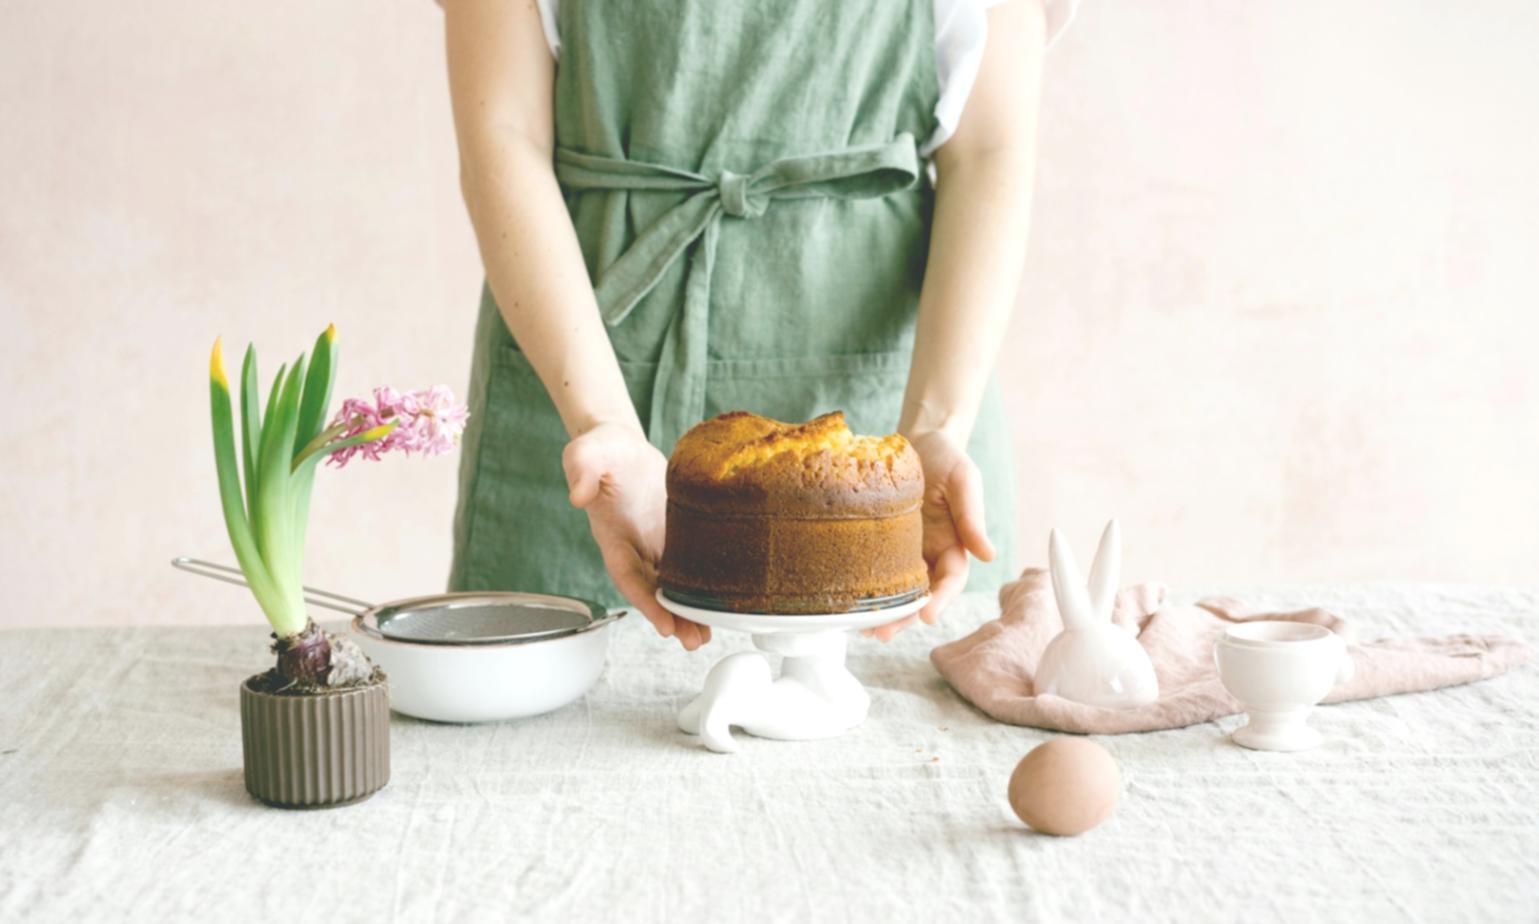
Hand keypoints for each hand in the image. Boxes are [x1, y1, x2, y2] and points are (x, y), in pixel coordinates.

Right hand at [563, 422, 710, 649]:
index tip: (663, 625)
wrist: (623, 446)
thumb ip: (580, 468)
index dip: (645, 601)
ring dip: (686, 613)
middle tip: (693, 641)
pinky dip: (700, 589)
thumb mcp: (588, 450)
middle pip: (652, 591)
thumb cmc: (604, 450)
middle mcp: (634, 547)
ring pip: (671, 586)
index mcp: (613, 534)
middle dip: (671, 619)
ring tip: (705, 637)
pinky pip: (688, 567)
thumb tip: (578, 495)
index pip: (628, 575)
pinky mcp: (675, 536)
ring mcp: (655, 544)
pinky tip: (716, 607)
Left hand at [864, 429, 995, 641]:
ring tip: (863, 629)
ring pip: (898, 590)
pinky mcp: (881, 542)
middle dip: (905, 617)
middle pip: (921, 594)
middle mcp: (930, 554)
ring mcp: (906, 551)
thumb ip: (972, 516)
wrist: (918, 439)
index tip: (926, 616)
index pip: (951, 580)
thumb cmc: (946, 456)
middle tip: (883, 634)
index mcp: (955, 544)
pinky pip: (876, 569)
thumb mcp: (964, 479)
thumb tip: (989, 554)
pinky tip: (851, 603)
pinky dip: (867, 589)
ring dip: (884, 612)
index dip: (940, 599)